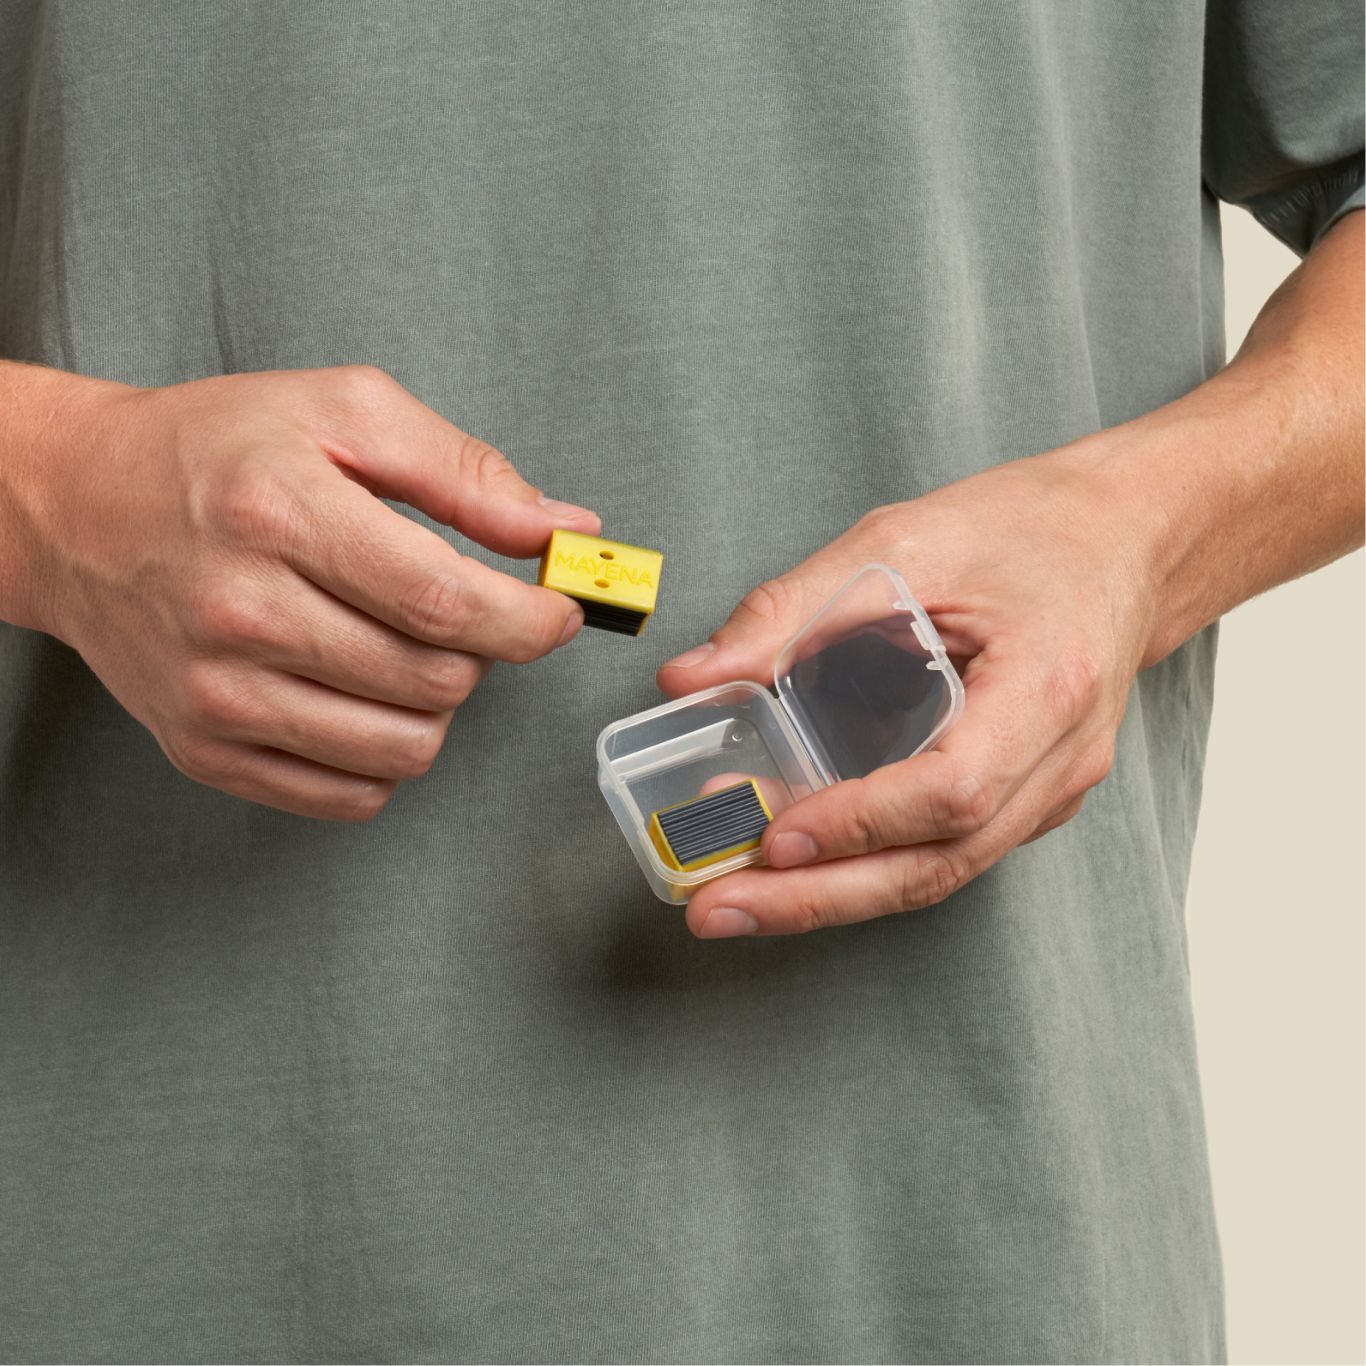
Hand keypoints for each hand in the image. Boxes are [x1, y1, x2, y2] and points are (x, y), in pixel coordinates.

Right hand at [15, 365, 598, 818]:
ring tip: (405, 650)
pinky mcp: (205, 749)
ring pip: (404, 750)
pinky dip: (383, 755)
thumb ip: (464, 472)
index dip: (530, 619)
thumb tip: (561, 531)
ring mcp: (217, 694)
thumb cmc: (214, 451)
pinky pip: (349, 795)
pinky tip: (364, 696)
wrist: (76, 507)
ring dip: (436, 706)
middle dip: (482, 653)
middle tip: (459, 613)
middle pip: (435, 682)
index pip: (445, 602)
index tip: (558, 612)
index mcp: (281, 514)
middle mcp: (241, 614)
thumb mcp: (343, 414)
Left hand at [658, 445, 1160, 936]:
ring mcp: (1051, 790)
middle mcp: (1061, 759)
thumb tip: (692, 676)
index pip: (953, 789)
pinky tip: (795, 868)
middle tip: (718, 910)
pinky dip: (866, 867)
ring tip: (737, 901)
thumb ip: (791, 610)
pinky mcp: (1025, 798)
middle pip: (938, 863)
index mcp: (1048, 687)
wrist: (1123, 540)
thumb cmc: (1030, 531)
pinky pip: (943, 852)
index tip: (775, 834)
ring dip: (832, 896)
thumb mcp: (904, 544)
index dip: (859, 821)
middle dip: (819, 898)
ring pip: (937, 873)